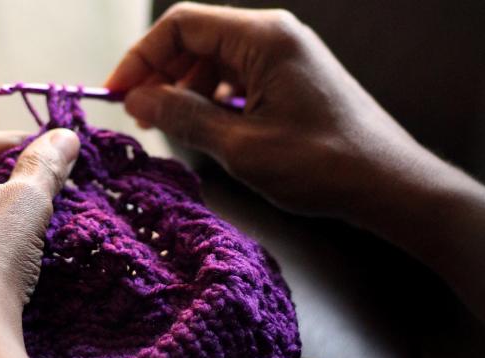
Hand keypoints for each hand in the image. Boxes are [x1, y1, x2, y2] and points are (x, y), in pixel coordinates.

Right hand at [106, 3, 484, 321]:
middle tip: (139, 116)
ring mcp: (285, 55)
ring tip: (170, 127)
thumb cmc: (322, 165)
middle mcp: (274, 35)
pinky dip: (212, 98)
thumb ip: (183, 117)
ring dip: (185, 89)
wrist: (388, 184)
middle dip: (161, 74)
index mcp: (263, 38)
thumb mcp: (241, 146)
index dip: (141, 57)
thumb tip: (137, 100)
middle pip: (196, 39)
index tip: (117, 92)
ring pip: (214, 59)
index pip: (182, 25)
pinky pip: (237, 76)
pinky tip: (207, 127)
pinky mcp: (291, 77)